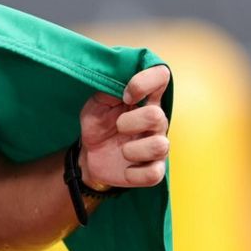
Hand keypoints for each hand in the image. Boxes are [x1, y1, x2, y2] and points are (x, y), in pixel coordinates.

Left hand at [78, 65, 170, 188]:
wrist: (90, 155)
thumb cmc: (99, 125)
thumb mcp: (97, 104)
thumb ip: (109, 89)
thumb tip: (122, 80)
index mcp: (146, 100)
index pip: (161, 76)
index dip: (145, 82)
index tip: (126, 95)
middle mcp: (157, 121)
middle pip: (157, 116)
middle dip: (130, 122)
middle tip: (118, 126)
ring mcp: (157, 146)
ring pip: (160, 146)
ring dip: (132, 150)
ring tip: (122, 150)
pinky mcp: (153, 170)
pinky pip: (154, 174)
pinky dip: (134, 173)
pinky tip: (126, 168)